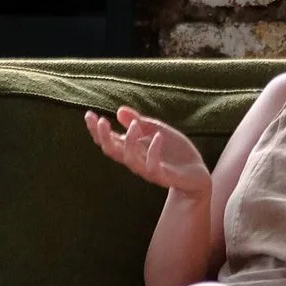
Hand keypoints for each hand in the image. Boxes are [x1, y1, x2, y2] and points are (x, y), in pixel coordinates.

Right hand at [85, 107, 210, 197]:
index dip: (96, 130)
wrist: (197, 174)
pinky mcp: (163, 176)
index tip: (89, 114)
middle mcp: (135, 160)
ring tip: (135, 124)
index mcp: (132, 149)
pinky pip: (153, 166)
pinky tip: (157, 136)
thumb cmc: (175, 153)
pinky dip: (153, 151)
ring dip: (129, 142)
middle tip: (101, 121)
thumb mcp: (156, 130)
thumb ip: (139, 121)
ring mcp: (148, 169)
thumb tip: (119, 110)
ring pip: (129, 159)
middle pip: (112, 151)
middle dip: (104, 137)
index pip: (108, 141)